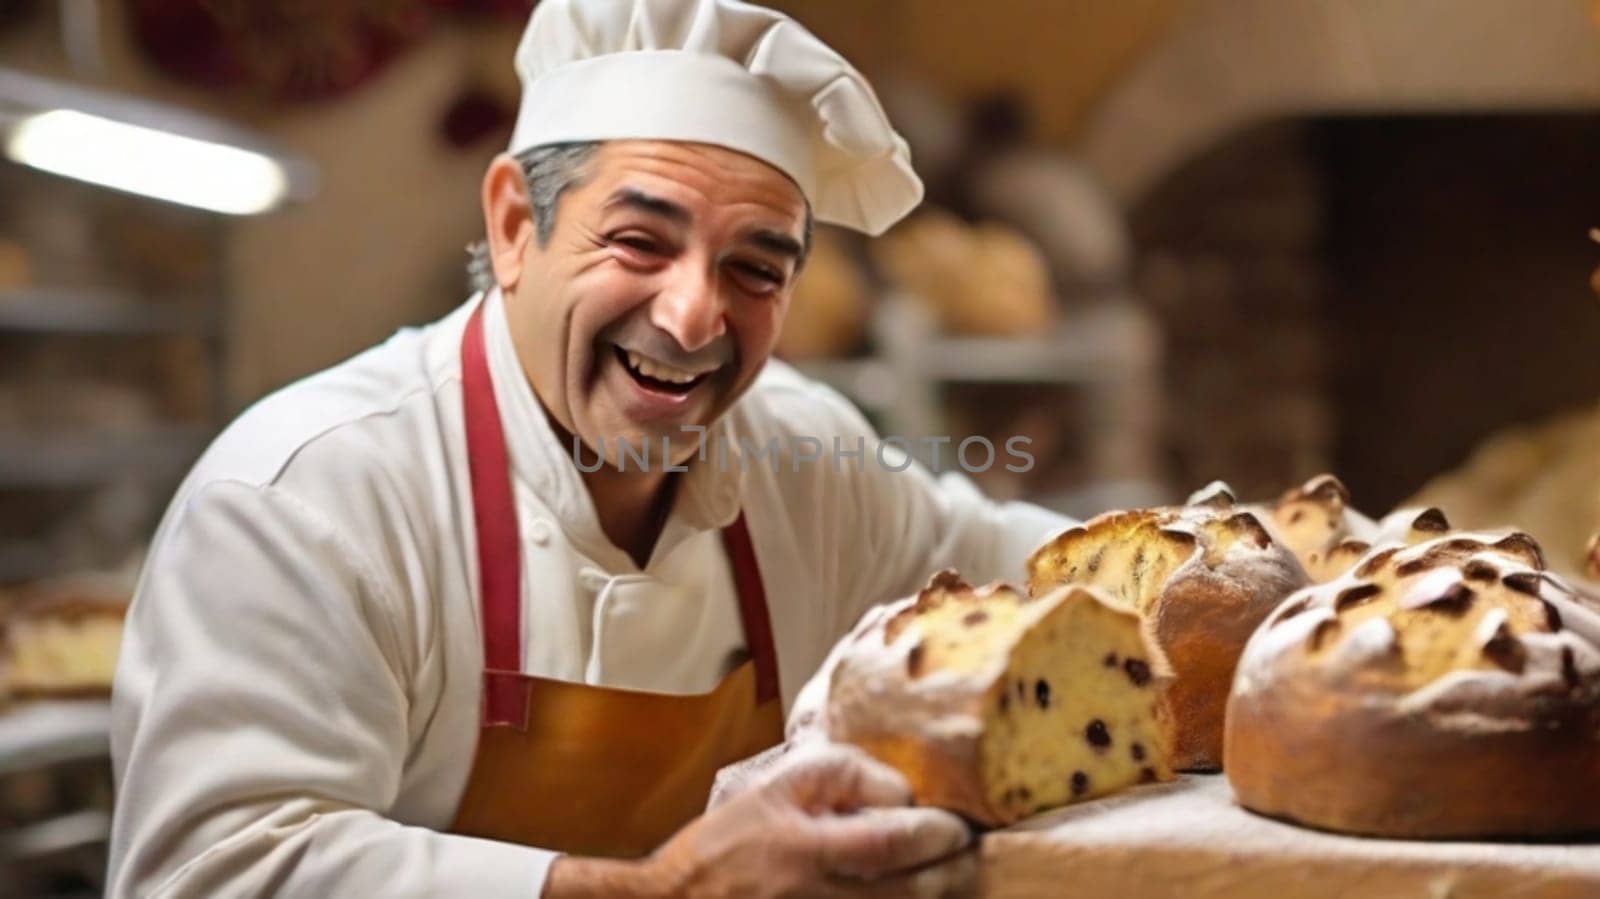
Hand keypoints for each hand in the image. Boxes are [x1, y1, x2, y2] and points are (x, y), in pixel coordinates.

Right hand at [653, 742, 976, 897]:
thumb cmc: (725, 843)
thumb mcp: (774, 788)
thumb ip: (840, 775)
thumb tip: (900, 791)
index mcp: (804, 849)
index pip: (889, 841)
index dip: (935, 834)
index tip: (956, 825)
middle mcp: (817, 897)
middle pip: (910, 894)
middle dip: (952, 873)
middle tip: (970, 855)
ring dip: (933, 896)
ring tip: (952, 876)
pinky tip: (915, 894)